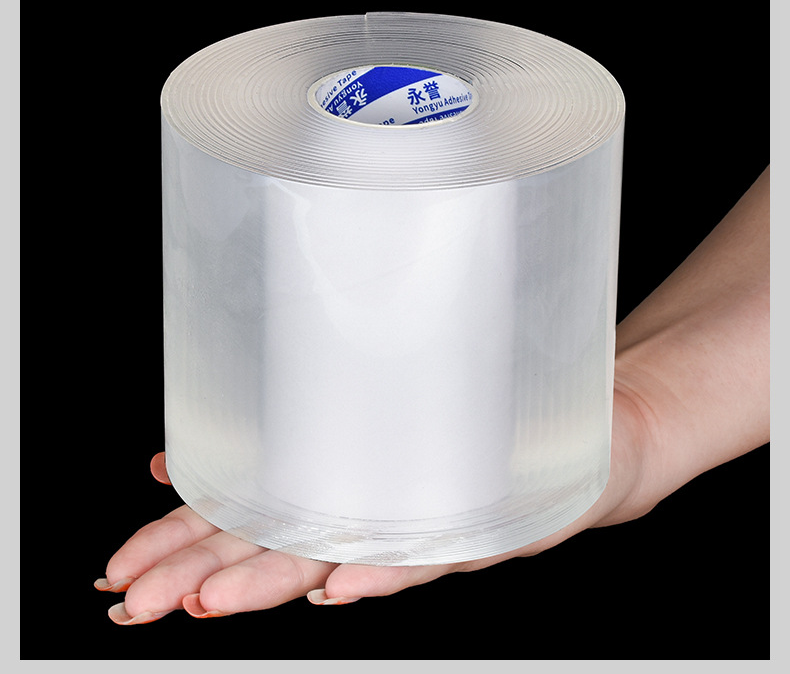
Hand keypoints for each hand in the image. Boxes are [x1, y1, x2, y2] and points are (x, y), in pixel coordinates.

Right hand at [95, 383, 655, 623]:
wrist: (600, 442)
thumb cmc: (490, 430)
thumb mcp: (390, 426)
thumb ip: (309, 442)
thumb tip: (214, 441)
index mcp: (353, 491)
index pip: (250, 518)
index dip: (181, 541)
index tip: (122, 568)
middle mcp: (383, 515)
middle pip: (278, 546)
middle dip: (199, 573)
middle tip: (134, 602)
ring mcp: (432, 519)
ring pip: (339, 554)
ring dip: (271, 579)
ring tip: (206, 602)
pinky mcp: (493, 519)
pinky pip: (432, 548)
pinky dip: (385, 566)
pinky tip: (340, 583)